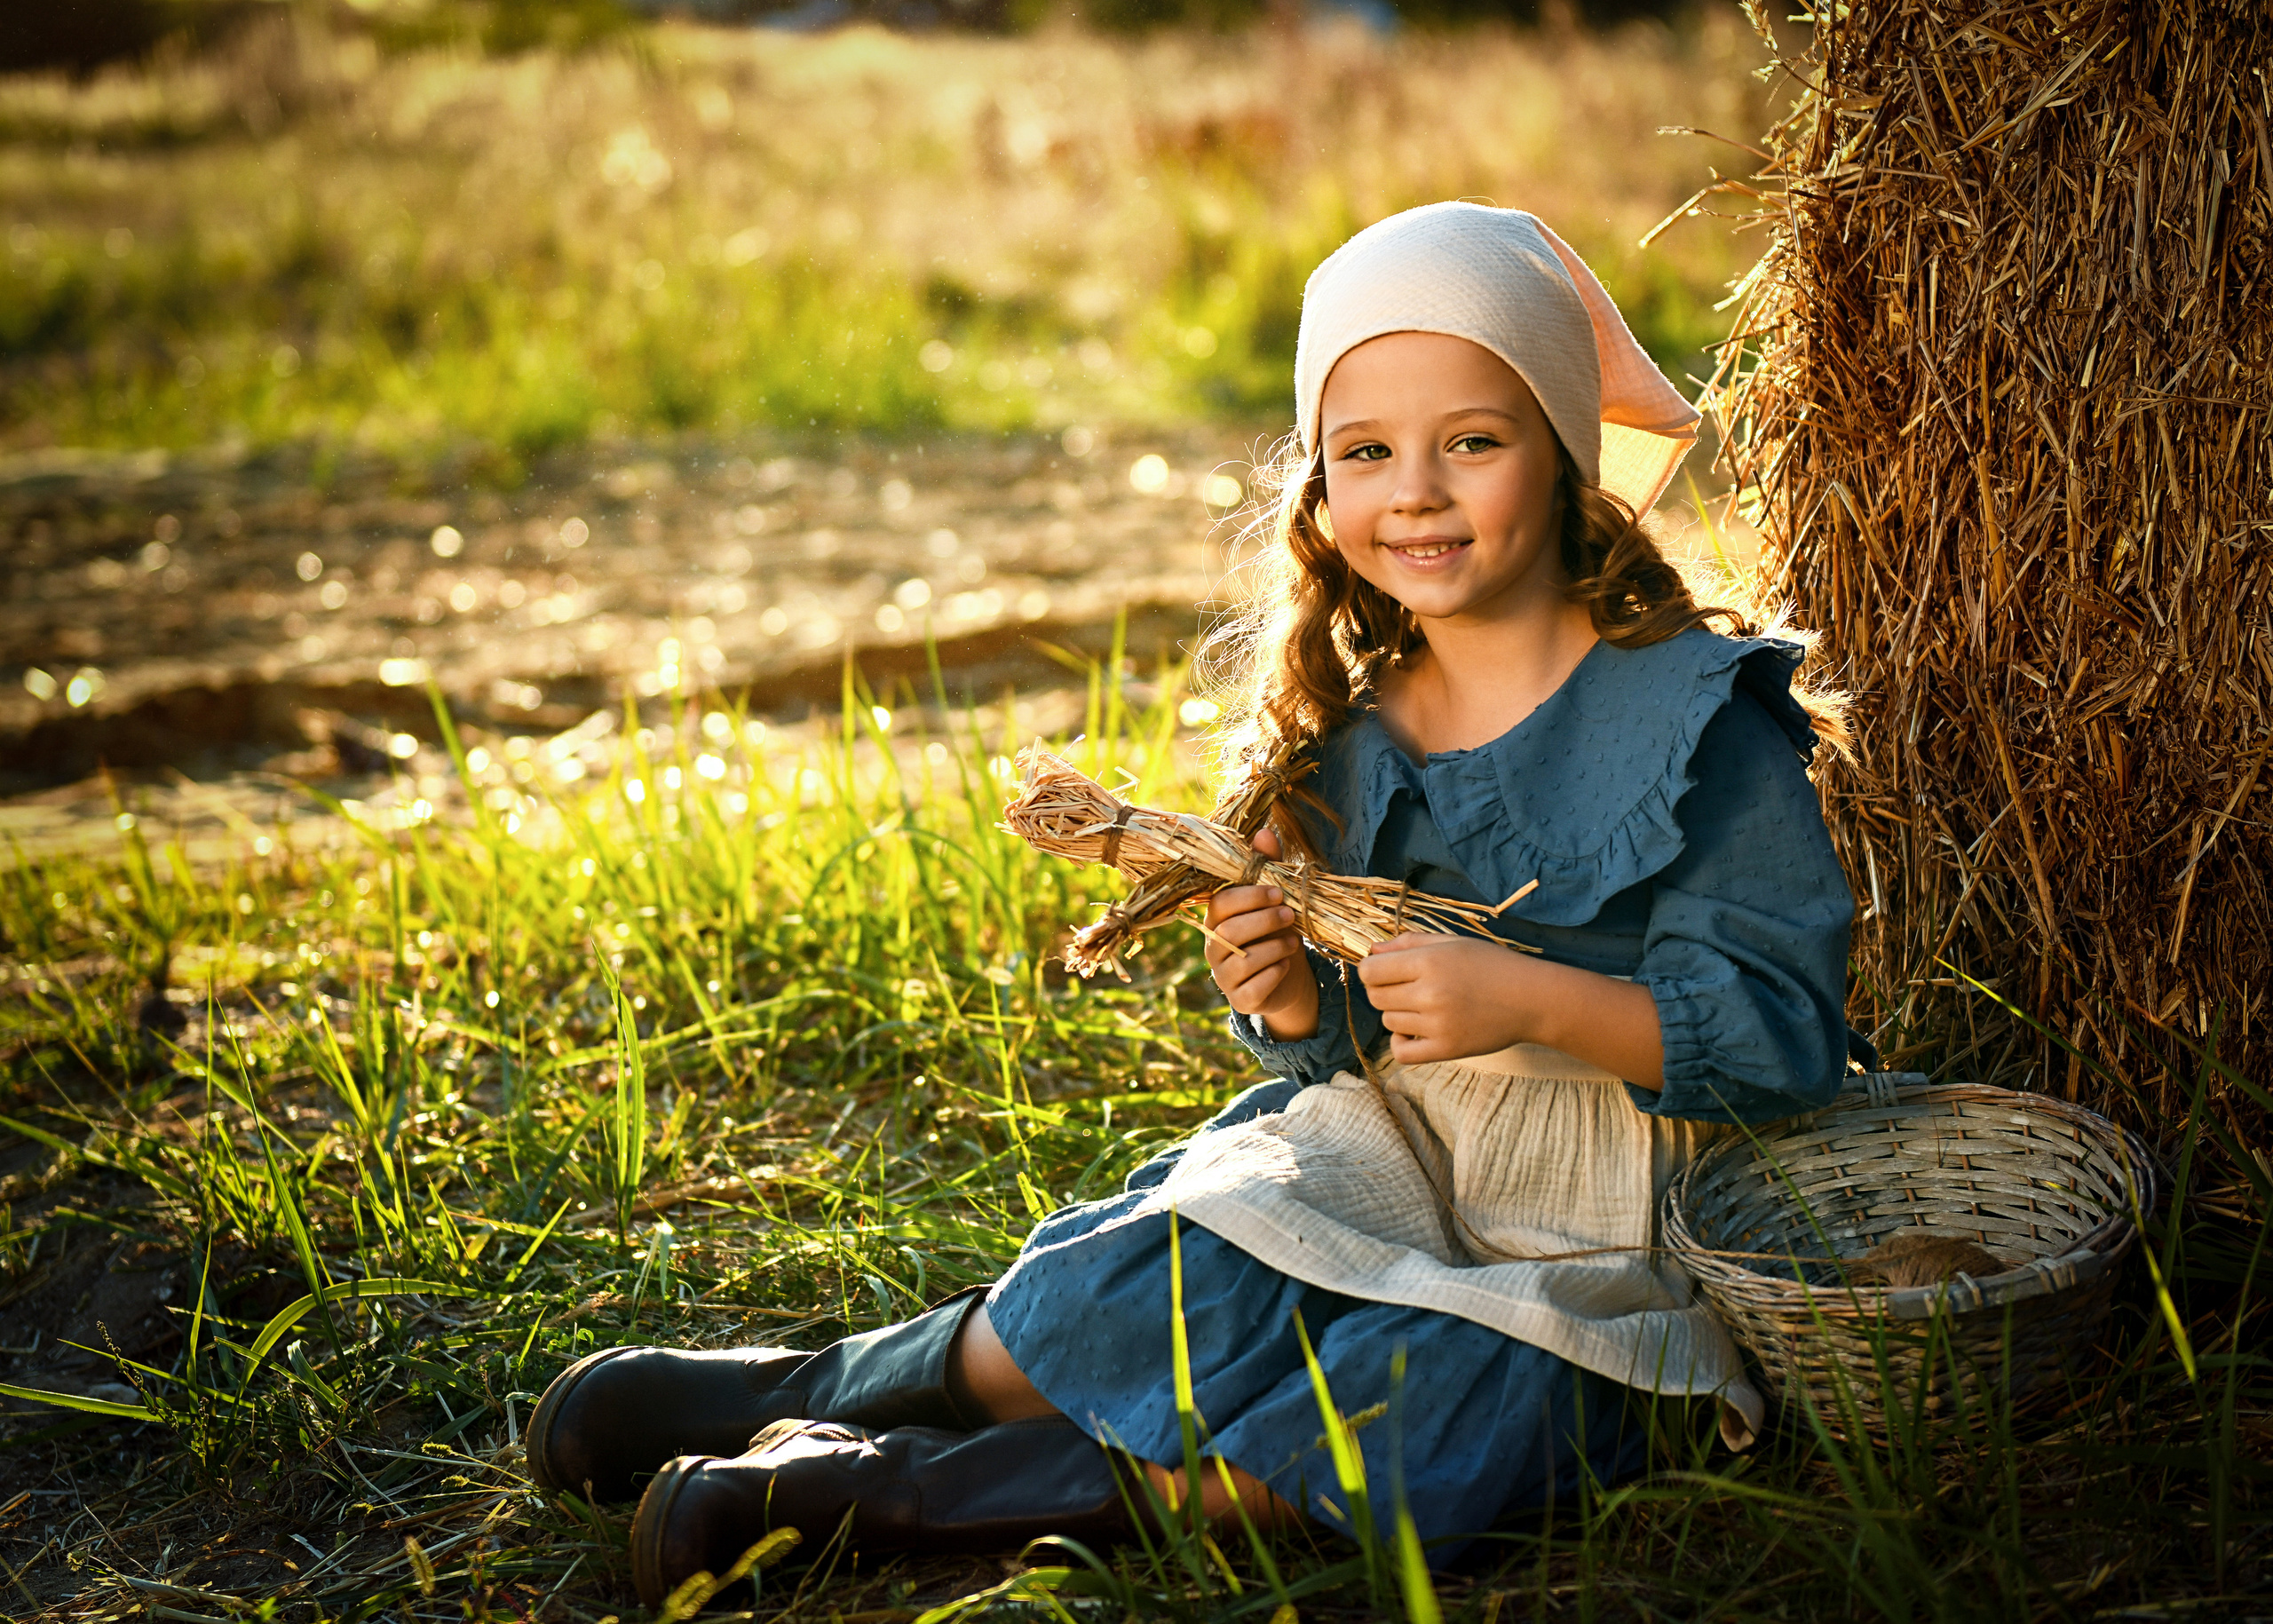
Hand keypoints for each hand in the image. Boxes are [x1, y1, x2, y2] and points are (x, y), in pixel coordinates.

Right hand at [1203, 826, 1319, 1041]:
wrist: (1289, 979)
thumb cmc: (1277, 932)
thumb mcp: (1276, 901)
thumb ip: (1269, 868)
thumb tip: (1264, 832)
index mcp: (1218, 919)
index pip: (1221, 904)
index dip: (1249, 897)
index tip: (1279, 892)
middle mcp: (1214, 947)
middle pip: (1230, 932)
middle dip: (1264, 921)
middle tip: (1291, 915)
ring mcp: (1224, 976)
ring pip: (1242, 961)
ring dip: (1273, 948)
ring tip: (1293, 940)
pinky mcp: (1240, 1001)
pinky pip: (1252, 988)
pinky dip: (1273, 974)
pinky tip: (1286, 965)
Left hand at [1356, 934, 1532, 1065]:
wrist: (1531, 999)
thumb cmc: (1491, 965)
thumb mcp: (1451, 943)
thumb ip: (1408, 943)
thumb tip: (1371, 950)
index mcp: (1428, 962)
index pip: (1370, 971)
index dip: (1371, 970)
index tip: (1384, 971)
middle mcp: (1429, 993)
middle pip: (1376, 998)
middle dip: (1384, 990)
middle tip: (1406, 987)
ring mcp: (1437, 1024)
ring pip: (1389, 1022)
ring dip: (1398, 1013)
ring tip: (1423, 1005)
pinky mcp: (1446, 1049)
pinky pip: (1401, 1052)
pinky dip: (1400, 1042)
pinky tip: (1414, 1031)